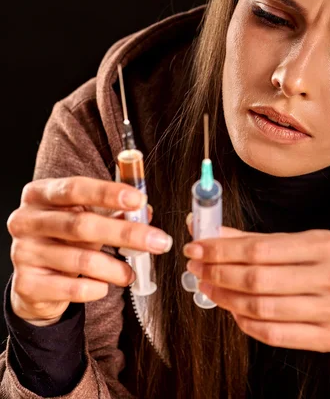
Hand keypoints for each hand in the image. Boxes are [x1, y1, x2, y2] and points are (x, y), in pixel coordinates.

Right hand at [7, 176, 171, 324]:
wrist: (32, 280)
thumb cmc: (63, 239)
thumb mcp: (83, 217)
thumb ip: (112, 211)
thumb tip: (146, 211)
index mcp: (40, 194)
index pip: (76, 188)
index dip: (109, 193)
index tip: (139, 200)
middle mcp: (26, 220)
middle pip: (82, 225)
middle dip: (126, 233)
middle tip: (158, 241)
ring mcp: (23, 252)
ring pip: (80, 260)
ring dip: (115, 268)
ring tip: (131, 273)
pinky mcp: (26, 284)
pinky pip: (72, 288)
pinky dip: (96, 288)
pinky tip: (104, 286)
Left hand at [183, 225, 329, 353]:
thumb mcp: (307, 244)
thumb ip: (260, 240)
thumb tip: (213, 232)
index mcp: (324, 245)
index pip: (260, 248)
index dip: (222, 249)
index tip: (195, 247)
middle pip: (258, 278)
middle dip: (218, 272)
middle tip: (195, 268)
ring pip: (263, 308)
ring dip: (226, 298)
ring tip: (208, 288)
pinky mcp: (329, 339)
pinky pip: (276, 334)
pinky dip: (247, 323)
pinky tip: (233, 311)